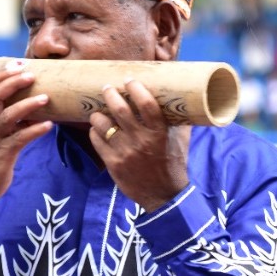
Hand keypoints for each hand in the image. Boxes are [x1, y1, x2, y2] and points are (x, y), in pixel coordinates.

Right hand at [0, 60, 53, 230]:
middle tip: (31, 74)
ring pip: (7, 117)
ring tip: (46, 98)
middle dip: (12, 82)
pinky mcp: (2, 155)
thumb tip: (34, 107)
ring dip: (28, 105)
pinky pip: (19, 140)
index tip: (18, 62)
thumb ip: (9, 121)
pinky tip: (48, 126)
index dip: (1, 75)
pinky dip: (34, 131)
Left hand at [89, 78, 190, 210]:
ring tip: (100, 110)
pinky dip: (95, 131)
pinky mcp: (112, 163)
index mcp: (159, 134)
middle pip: (120, 109)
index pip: (146, 104)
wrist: (163, 195)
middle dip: (111, 94)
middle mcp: (141, 141)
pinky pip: (96, 140)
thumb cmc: (174, 164)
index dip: (136, 88)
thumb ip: (179, 121)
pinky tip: (98, 128)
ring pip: (103, 124)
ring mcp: (124, 153)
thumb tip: (179, 98)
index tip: (129, 80)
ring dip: (99, 114)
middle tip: (108, 88)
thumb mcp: (181, 141)